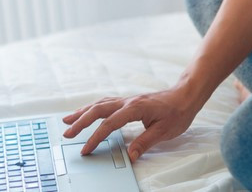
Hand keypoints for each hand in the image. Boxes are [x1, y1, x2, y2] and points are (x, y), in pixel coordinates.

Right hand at [61, 84, 201, 162]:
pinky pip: (106, 103)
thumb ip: (144, 143)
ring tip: (68, 119)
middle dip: (80, 121)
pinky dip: (93, 108)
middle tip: (66, 132)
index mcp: (134, 108)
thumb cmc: (177, 112)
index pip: (109, 124)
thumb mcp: (164, 131)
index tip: (85, 149)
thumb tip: (129, 156)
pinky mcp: (128, 101)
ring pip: (99, 104)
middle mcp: (127, 102)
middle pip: (98, 110)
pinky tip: (88, 112)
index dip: (95, 137)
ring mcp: (127, 100)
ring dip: (83, 112)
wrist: (185, 95)